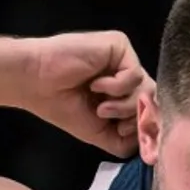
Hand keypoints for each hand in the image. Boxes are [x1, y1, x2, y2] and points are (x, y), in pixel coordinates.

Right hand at [28, 31, 151, 156]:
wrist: (36, 83)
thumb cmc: (61, 106)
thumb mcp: (100, 133)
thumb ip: (127, 140)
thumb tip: (151, 143)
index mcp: (123, 92)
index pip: (150, 109)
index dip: (142, 126)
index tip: (120, 133)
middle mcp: (126, 73)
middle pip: (153, 100)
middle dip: (135, 118)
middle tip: (111, 121)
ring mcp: (125, 59)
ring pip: (147, 89)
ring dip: (124, 105)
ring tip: (100, 107)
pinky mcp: (120, 45)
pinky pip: (135, 74)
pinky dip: (116, 87)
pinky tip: (95, 84)